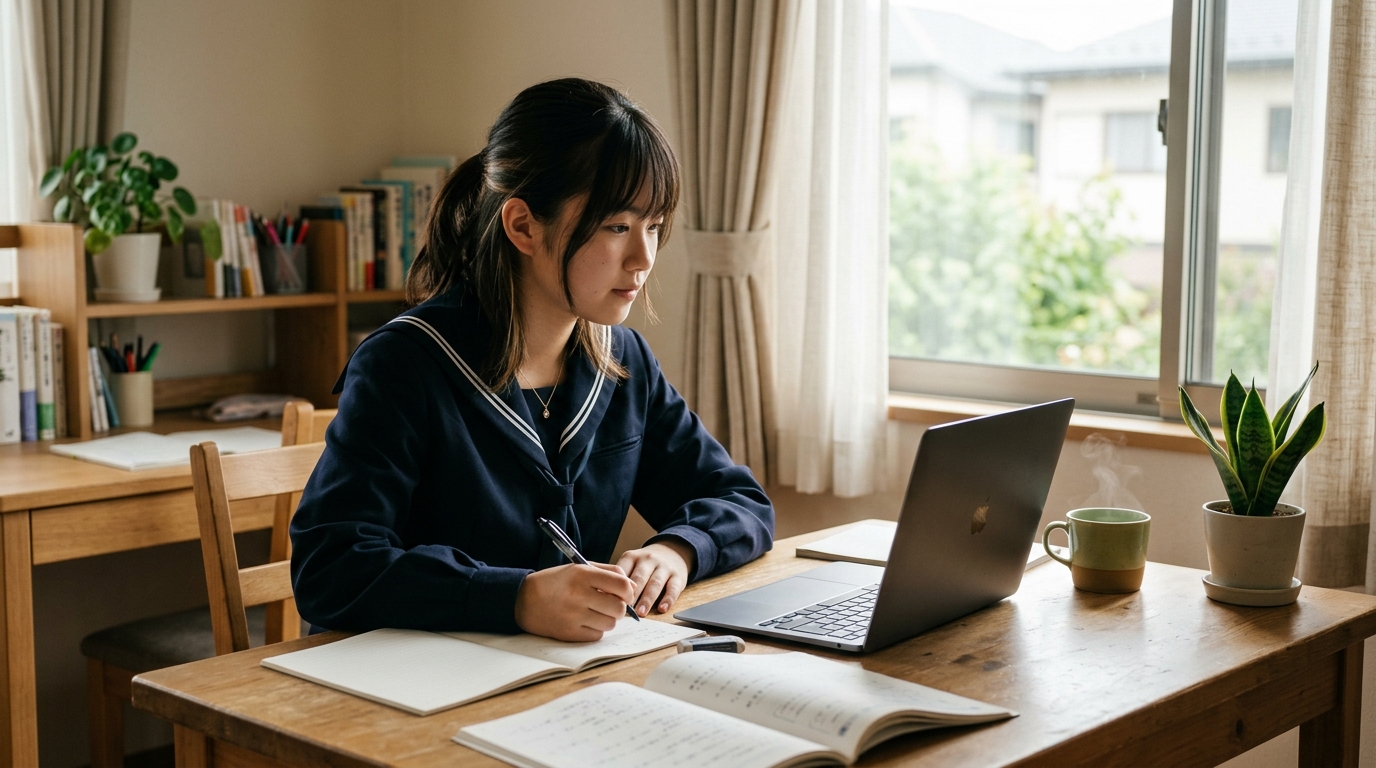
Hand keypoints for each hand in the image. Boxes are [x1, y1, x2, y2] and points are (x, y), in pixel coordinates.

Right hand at [514, 563, 635, 641]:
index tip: (624, 594)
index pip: (622, 585)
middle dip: (619, 608)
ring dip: (607, 619)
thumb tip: (632, 587)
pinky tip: (585, 621)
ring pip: (610, 624)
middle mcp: (579, 595)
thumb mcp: (579, 568)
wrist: (523, 600)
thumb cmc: (555, 582)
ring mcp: (574, 616)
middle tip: (609, 604)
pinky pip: (597, 635)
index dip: (628, 591)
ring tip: (595, 612)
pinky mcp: (569, 633)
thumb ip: (608, 572)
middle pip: (619, 608)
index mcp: (582, 575)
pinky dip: (596, 629)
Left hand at [617, 541, 694, 616]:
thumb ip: (620, 578)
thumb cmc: (645, 564)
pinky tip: (662, 609)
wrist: (672, 551)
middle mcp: (648, 560)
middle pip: (639, 577)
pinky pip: (673, 588)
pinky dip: (668, 599)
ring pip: (655, 583)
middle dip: (632, 594)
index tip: (610, 600)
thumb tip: (605, 598)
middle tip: (624, 609)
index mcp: (632, 557)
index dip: (616, 585)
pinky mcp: (678, 576)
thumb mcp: (631, 563)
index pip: (622, 570)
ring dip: (647, 599)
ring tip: (640, 613)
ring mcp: (664, 567)